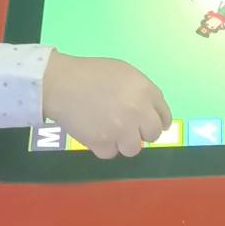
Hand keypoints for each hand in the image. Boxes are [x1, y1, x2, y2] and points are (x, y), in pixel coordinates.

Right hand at [41, 52, 171, 159]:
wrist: (61, 83)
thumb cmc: (92, 73)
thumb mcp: (124, 72)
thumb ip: (141, 91)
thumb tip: (150, 111)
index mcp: (144, 91)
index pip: (164, 114)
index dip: (159, 121)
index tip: (154, 125)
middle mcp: (137, 111)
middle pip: (153, 134)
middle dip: (143, 132)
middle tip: (129, 128)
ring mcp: (121, 129)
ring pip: (133, 149)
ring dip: (124, 142)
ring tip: (111, 131)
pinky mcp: (103, 143)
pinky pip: (110, 153)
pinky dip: (103, 146)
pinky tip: (95, 132)